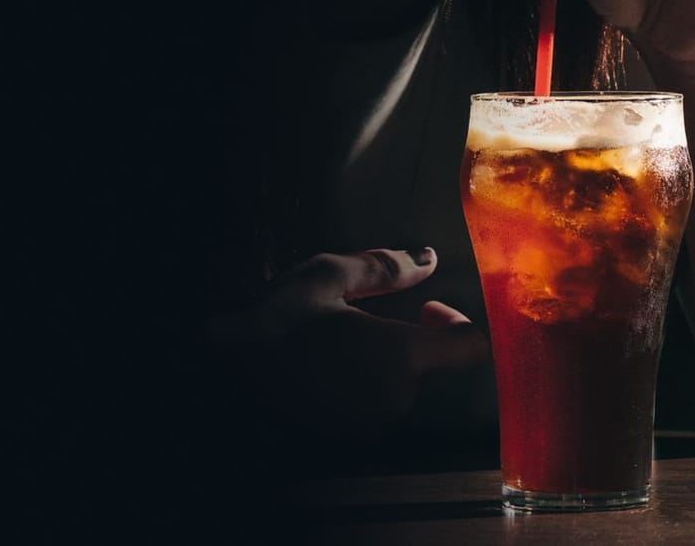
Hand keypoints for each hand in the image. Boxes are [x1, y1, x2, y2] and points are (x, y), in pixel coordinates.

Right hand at [210, 249, 488, 435]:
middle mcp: (395, 397)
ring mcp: (370, 422)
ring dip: (379, 363)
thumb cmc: (273, 321)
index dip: (461, 323)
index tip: (427, 308)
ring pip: (397, 387)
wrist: (221, 376)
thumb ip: (385, 267)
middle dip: (407, 340)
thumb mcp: (326, 276)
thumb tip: (426, 259)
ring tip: (333, 340)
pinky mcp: (347, 436)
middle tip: (361, 316)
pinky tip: (321, 366)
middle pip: (428, 367)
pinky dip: (357, 385)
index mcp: (399, 357)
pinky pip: (369, 406)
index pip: (472, 347)